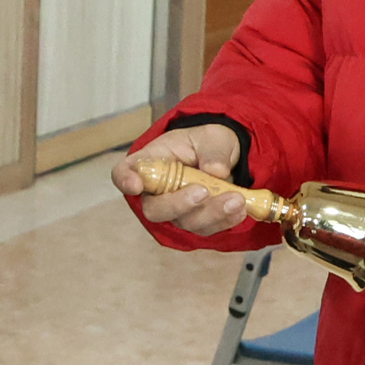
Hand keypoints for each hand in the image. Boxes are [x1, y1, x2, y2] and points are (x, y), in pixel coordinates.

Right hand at [116, 124, 249, 235]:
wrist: (225, 156)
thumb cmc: (207, 142)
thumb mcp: (212, 136)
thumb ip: (212, 151)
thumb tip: (216, 172)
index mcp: (150, 162)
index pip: (124, 173)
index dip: (125, 181)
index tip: (136, 185)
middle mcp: (157, 191)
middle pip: (154, 209)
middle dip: (179, 204)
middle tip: (203, 191)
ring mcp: (176, 209)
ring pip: (185, 222)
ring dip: (212, 213)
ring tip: (237, 198)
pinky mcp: (196, 221)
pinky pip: (208, 228)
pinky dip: (226, 220)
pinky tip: (241, 207)